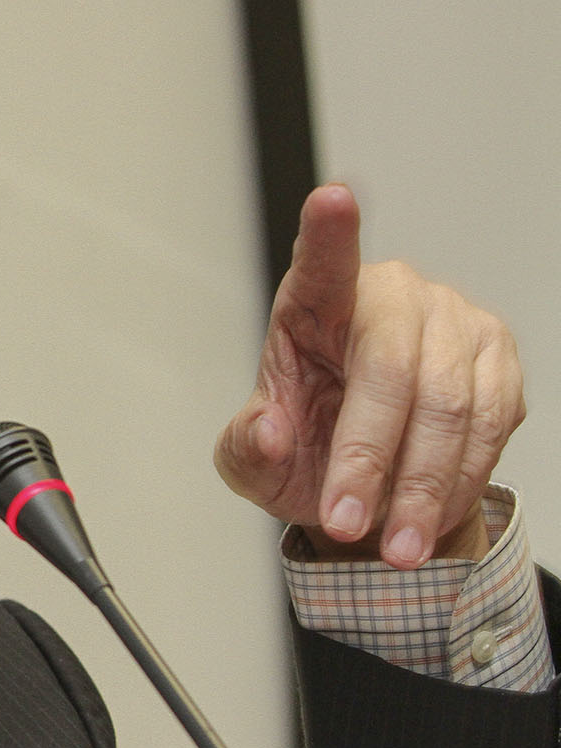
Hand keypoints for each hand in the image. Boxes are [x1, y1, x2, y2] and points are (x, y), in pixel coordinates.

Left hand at [214, 184, 524, 568]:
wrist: (362, 478)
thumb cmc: (300, 445)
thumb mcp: (253, 460)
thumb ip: (249, 448)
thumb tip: (270, 431)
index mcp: (314, 303)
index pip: (321, 262)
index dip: (329, 232)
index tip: (331, 199)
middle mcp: (390, 296)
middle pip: (392, 369)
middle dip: (369, 458)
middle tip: (346, 523)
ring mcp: (454, 322)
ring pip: (450, 406)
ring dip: (423, 488)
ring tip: (395, 548)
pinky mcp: (500, 359)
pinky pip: (492, 425)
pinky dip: (460, 482)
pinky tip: (431, 518)